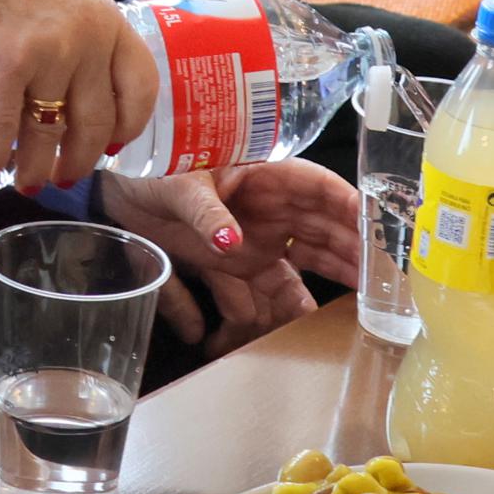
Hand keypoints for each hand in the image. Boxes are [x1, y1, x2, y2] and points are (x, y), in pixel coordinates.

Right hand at [0, 0, 156, 189]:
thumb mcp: (74, 5)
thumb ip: (90, 49)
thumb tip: (88, 116)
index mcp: (110, 24)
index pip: (140, 89)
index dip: (129, 126)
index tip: (112, 147)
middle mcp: (87, 40)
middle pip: (96, 122)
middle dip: (80, 160)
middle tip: (66, 177)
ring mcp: (49, 51)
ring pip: (48, 131)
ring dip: (35, 166)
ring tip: (27, 183)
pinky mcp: (6, 62)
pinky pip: (4, 125)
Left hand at [99, 157, 356, 348]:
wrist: (116, 189)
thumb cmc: (153, 167)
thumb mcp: (179, 183)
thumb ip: (207, 212)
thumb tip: (232, 242)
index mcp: (262, 176)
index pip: (319, 188)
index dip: (351, 208)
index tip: (376, 232)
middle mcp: (266, 210)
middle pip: (319, 233)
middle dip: (348, 256)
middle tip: (377, 285)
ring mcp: (251, 240)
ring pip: (296, 268)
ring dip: (314, 291)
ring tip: (339, 315)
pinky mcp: (229, 265)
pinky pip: (257, 293)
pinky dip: (267, 312)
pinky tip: (286, 325)